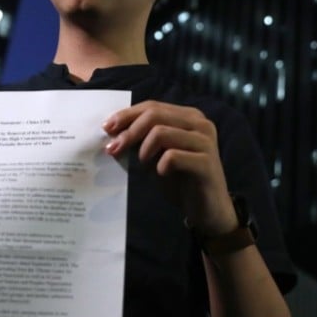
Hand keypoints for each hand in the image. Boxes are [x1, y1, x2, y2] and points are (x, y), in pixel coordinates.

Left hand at [102, 100, 237, 236]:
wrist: (209, 210)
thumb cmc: (181, 180)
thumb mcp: (158, 155)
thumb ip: (142, 139)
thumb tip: (112, 131)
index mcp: (189, 116)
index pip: (152, 106)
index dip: (127, 115)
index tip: (107, 128)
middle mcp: (200, 123)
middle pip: (154, 115)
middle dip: (129, 131)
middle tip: (114, 149)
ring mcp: (205, 142)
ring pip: (161, 132)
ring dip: (144, 149)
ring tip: (143, 164)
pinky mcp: (206, 163)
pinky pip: (172, 156)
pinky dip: (159, 165)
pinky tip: (161, 173)